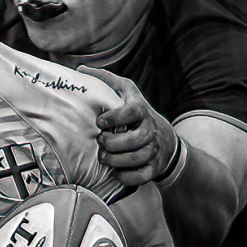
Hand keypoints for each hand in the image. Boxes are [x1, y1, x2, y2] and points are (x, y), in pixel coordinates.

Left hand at [86, 67, 166, 186]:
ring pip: (137, 158)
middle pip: (135, 139)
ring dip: (116, 160)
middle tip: (101, 141)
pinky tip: (116, 172)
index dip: (115, 117)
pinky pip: (142, 175)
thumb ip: (106, 80)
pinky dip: (127, 176)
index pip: (133, 111)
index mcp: (141, 110)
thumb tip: (80, 70)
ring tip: (104, 157)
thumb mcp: (126, 93)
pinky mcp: (153, 167)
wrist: (165, 141)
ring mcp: (153, 149)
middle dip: (113, 143)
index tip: (100, 122)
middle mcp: (150, 129)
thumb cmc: (137, 114)